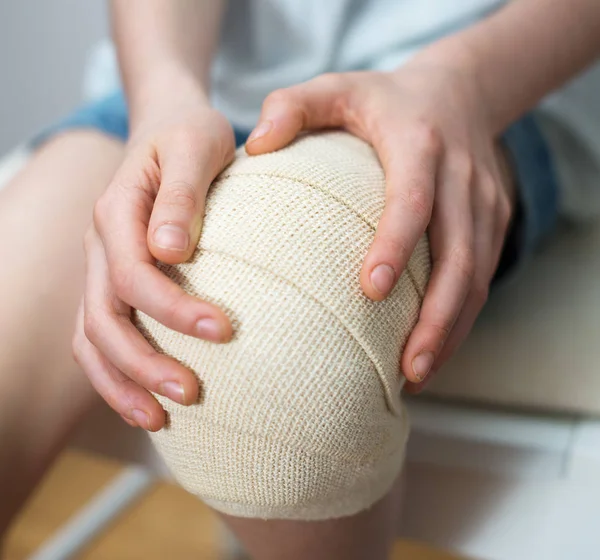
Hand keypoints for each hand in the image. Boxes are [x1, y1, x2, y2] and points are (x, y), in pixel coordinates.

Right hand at [73, 93, 235, 430]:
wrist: (168, 128)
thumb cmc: (191, 137)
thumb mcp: (197, 146)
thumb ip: (184, 194)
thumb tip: (172, 251)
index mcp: (116, 211)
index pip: (133, 274)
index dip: (172, 309)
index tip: (224, 330)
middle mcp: (99, 245)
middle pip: (104, 318)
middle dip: (144, 362)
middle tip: (192, 393)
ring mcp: (99, 268)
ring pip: (91, 337)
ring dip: (123, 382)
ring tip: (161, 420)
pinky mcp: (112, 284)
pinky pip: (97, 337)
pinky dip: (116, 375)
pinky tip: (148, 405)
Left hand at [246, 44, 514, 390]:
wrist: (462, 91)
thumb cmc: (384, 99)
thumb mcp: (337, 86)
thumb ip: (293, 106)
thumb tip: (256, 147)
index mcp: (420, 143)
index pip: (412, 199)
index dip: (397, 245)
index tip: (372, 292)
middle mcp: (461, 176)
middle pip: (458, 254)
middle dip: (437, 315)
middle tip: (407, 367)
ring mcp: (486, 201)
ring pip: (477, 275)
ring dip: (452, 329)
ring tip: (418, 374)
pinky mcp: (495, 219)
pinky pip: (483, 277)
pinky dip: (462, 318)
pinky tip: (433, 350)